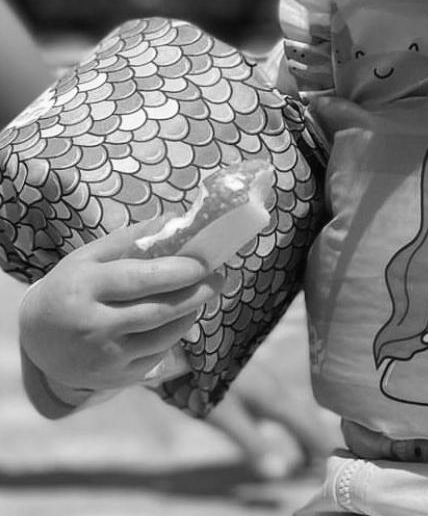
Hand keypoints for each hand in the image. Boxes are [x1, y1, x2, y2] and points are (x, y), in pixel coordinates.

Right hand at [19, 218, 222, 393]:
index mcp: (83, 288)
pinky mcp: (112, 379)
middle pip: (157, 312)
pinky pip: (155, 356)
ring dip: (189, 314)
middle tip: (220, 279)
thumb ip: (130, 238)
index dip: (177, 272)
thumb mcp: (89, 257)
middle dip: (196, 294)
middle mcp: (91, 327)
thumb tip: (175, 220)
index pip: (138, 280)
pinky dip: (173, 337)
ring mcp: (102, 358)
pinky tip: (178, 321)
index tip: (205, 264)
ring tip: (201, 297)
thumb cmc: (72, 287)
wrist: (36, 340)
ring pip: (162, 337)